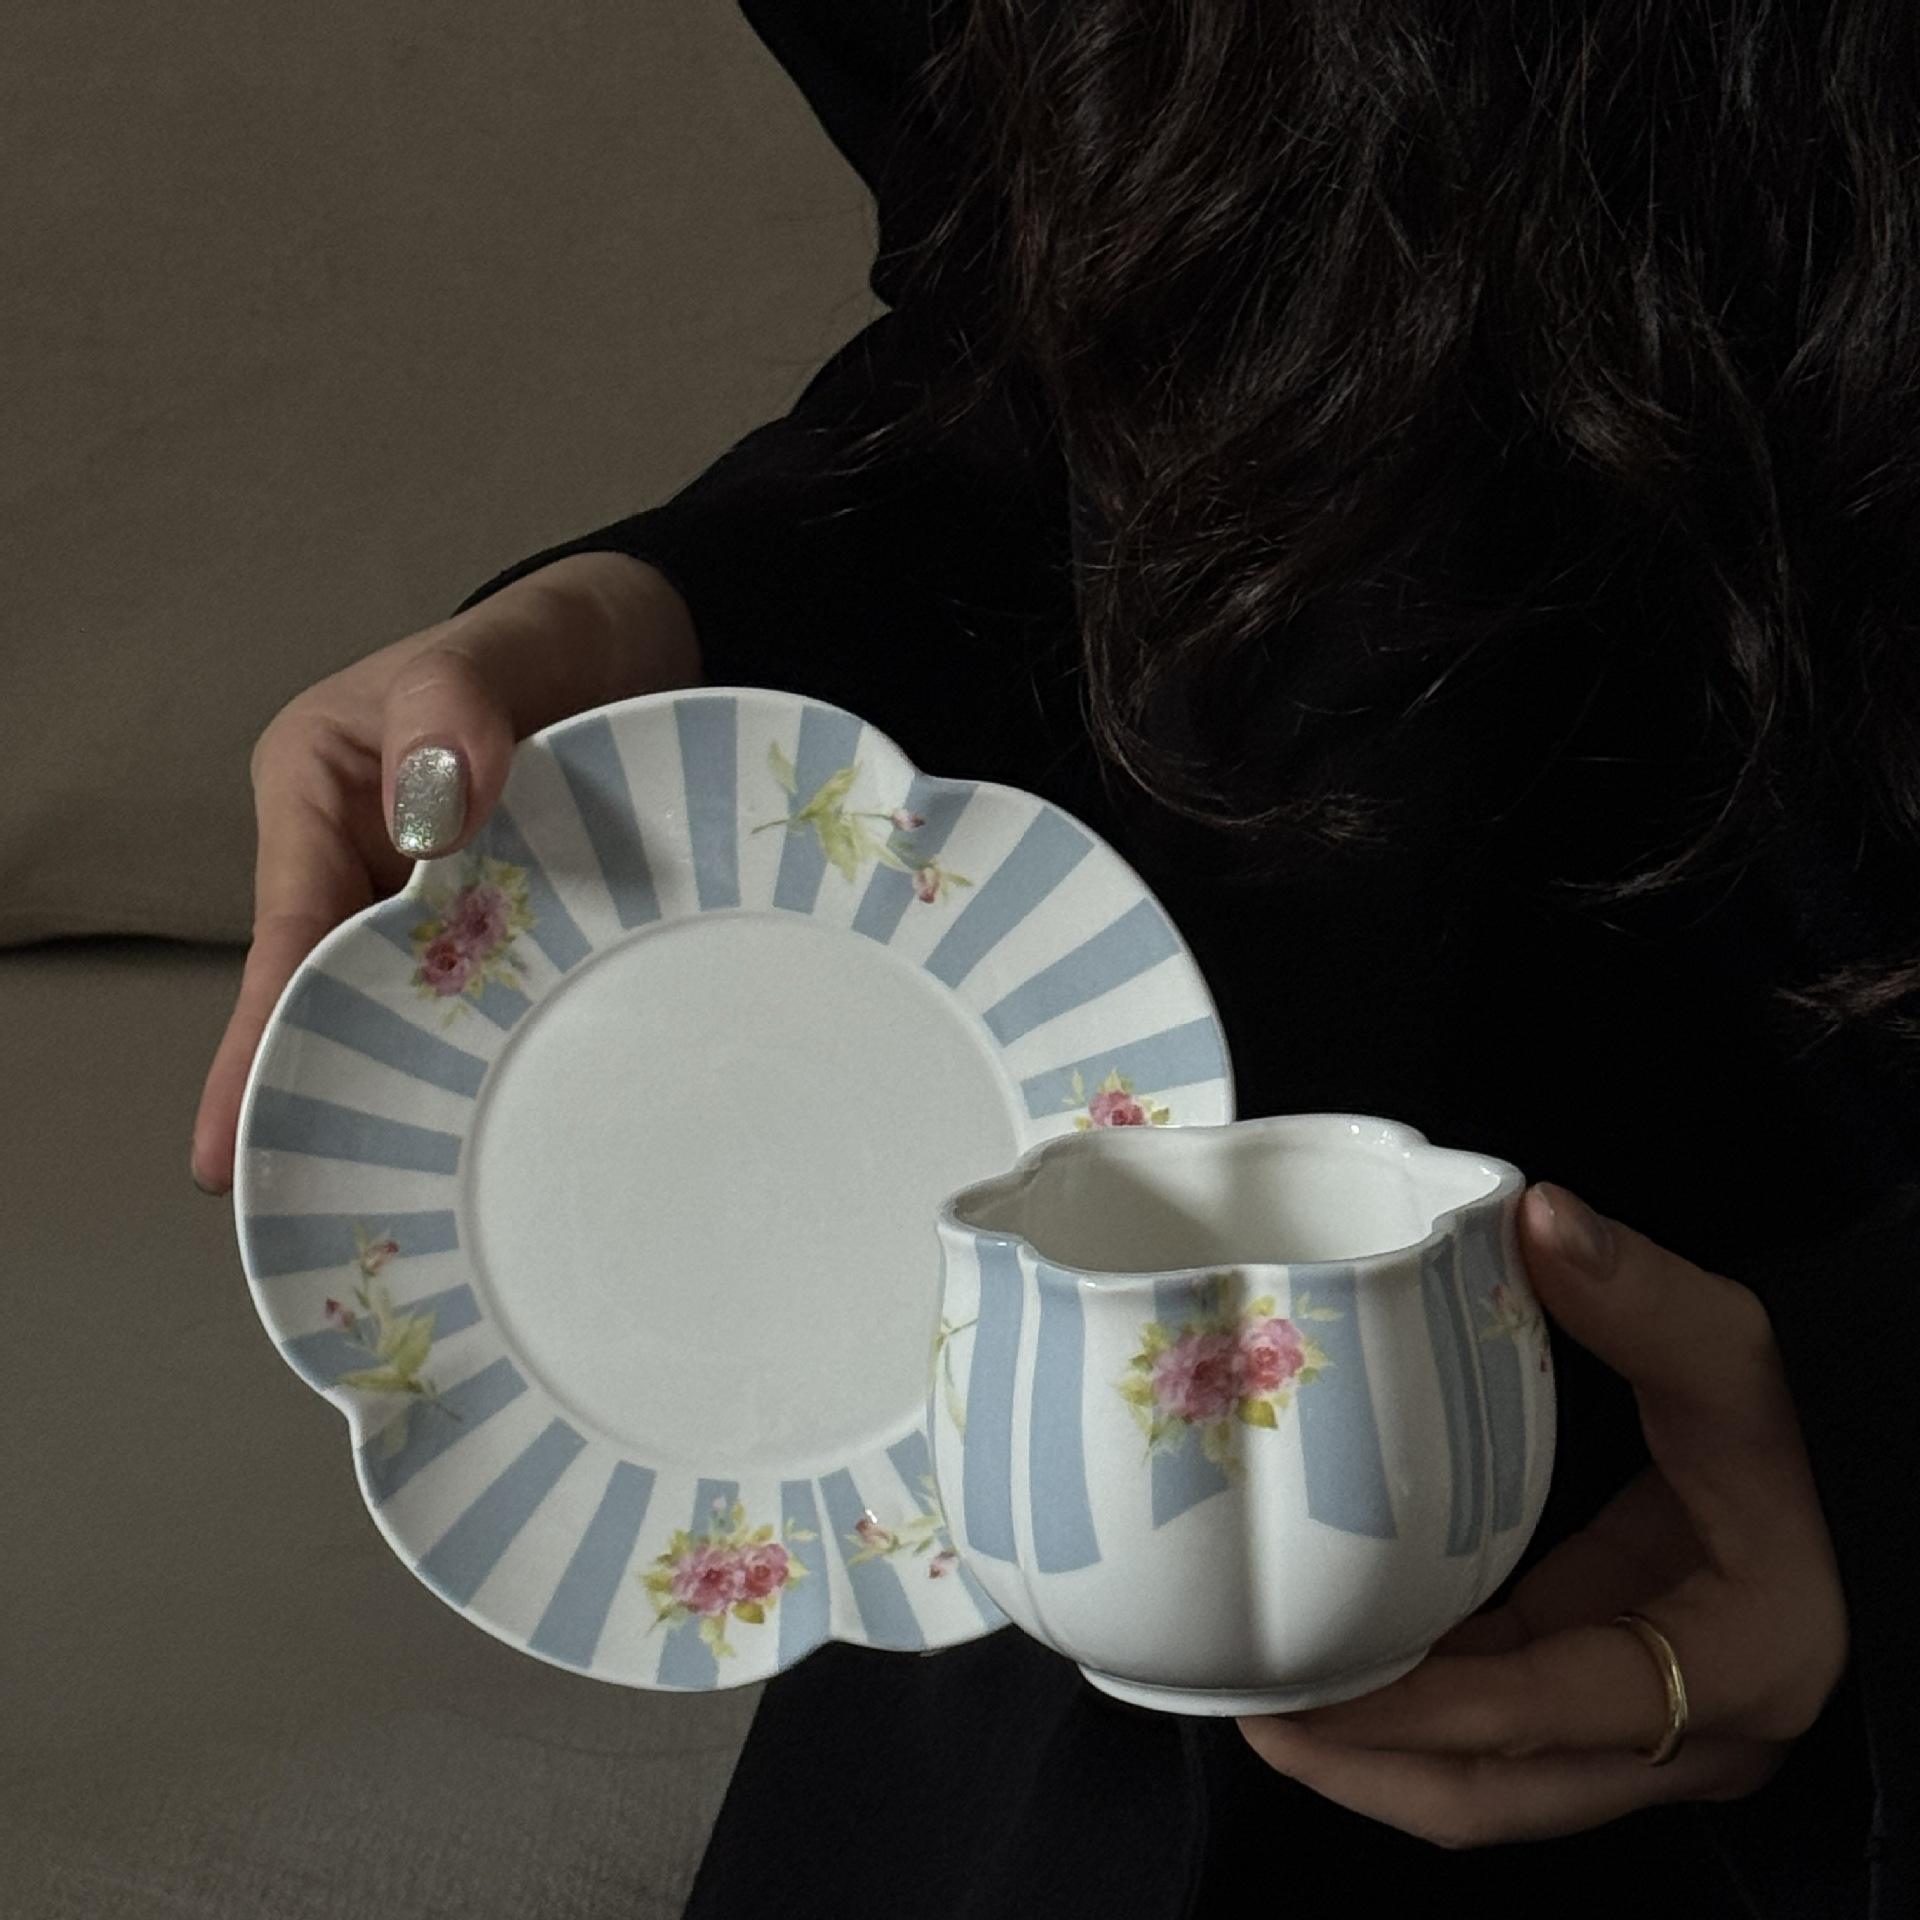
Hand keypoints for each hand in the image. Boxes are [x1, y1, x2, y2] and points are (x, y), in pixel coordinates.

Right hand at [190, 551, 698, 1193]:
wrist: (655, 638)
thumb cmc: (562, 631)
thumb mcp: (507, 645)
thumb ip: (455, 702)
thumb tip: (434, 798)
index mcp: (323, 790)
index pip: (287, 934)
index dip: (258, 1042)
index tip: (225, 1154)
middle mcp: (365, 856)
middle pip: (334, 992)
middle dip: (320, 1095)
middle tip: (309, 1213)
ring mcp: (438, 899)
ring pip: (411, 1007)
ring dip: (411, 1088)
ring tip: (398, 1209)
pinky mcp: (511, 923)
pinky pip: (489, 999)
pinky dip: (488, 1055)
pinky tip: (499, 1136)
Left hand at [1238, 1182, 1848, 1847]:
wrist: (1865, 1489)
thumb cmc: (1808, 1432)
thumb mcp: (1738, 1358)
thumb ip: (1644, 1296)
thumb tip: (1538, 1215)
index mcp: (1737, 1663)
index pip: (1551, 1711)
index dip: (1422, 1708)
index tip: (1312, 1687)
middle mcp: (1695, 1732)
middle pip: (1504, 1794)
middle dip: (1370, 1765)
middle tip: (1256, 1704)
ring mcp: (1650, 1730)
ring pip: (1494, 1784)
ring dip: (1378, 1754)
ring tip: (1266, 1696)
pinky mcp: (1607, 1696)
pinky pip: (1498, 1729)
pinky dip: (1415, 1711)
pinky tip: (1338, 1660)